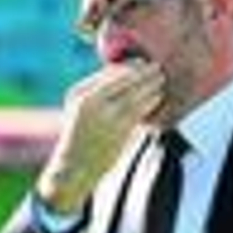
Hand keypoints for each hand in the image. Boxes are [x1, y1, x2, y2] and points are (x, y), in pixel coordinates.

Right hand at [35, 61, 164, 214]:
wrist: (71, 168)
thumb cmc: (79, 139)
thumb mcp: (78, 111)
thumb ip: (97, 95)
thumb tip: (125, 78)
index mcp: (78, 92)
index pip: (109, 72)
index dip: (129, 66)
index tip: (142, 63)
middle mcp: (90, 100)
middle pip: (123, 78)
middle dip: (143, 72)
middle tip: (157, 67)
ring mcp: (104, 113)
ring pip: (134, 92)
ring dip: (150, 84)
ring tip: (161, 80)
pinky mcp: (118, 128)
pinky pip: (139, 109)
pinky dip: (151, 100)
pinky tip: (158, 97)